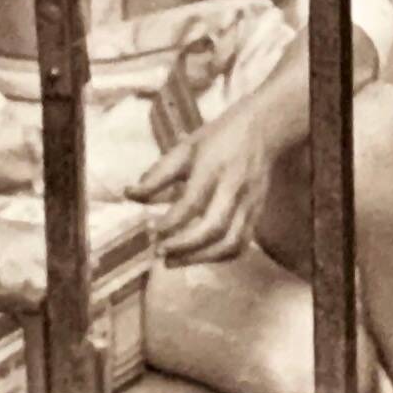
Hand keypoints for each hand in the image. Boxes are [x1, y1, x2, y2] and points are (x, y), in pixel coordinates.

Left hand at [126, 108, 273, 266]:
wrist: (262, 131)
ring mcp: (249, 204)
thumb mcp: (184, 149)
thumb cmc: (217, 140)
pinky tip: (196, 257)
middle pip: (214, 227)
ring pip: (230, 242)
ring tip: (173, 261)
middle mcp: (233, 189)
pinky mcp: (257, 215)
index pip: (192, 202)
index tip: (151, 232)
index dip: (171, 222)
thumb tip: (130, 195)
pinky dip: (217, 257)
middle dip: (185, 246)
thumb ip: (157, 174)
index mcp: (212, 169)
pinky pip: (240, 244)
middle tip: (160, 253)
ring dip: (200, 258)